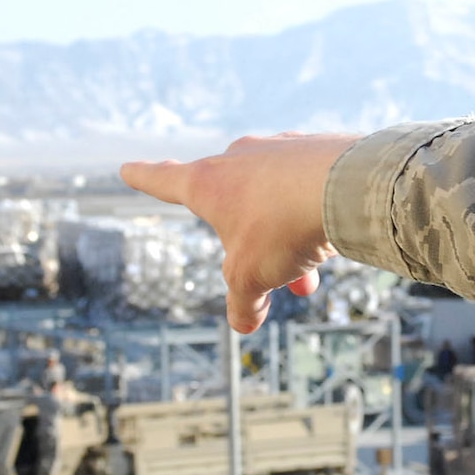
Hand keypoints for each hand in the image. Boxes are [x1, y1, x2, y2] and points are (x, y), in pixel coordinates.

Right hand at [123, 133, 360, 332]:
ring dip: (288, 242)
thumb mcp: (251, 275)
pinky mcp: (319, 149)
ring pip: (276, 202)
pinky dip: (315, 219)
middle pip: (233, 205)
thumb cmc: (283, 225)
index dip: (144, 178)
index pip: (164, 180)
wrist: (347, 186)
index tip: (128, 168)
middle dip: (251, 246)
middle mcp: (240, 158)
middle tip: (271, 279)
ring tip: (309, 279)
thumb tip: (242, 325)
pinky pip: (309, 189)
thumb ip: (241, 300)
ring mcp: (280, 149)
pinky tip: (335, 240)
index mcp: (208, 183)